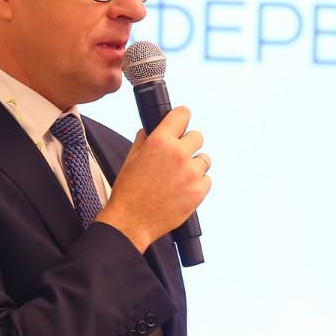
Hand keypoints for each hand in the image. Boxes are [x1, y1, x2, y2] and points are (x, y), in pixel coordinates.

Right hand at [95, 107, 210, 252]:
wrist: (131, 221)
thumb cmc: (128, 191)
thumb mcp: (131, 158)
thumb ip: (144, 140)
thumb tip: (150, 130)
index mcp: (160, 141)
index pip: (183, 114)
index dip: (181, 119)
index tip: (181, 124)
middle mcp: (178, 153)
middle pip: (198, 136)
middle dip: (188, 145)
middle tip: (176, 158)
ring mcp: (191, 173)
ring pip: (204, 159)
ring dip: (194, 165)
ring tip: (178, 178)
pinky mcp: (199, 191)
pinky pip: (207, 179)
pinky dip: (197, 183)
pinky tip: (182, 189)